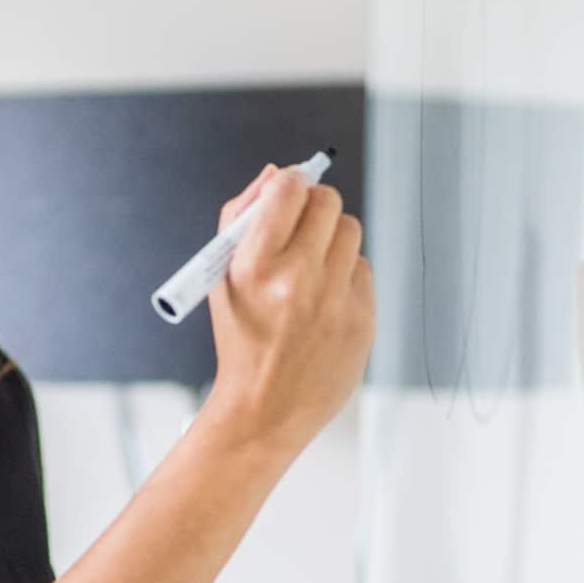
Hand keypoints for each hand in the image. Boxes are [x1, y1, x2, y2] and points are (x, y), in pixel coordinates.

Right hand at [203, 162, 376, 454]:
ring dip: (331, 239)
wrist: (264, 409)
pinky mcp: (362, 320)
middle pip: (328, 202)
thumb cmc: (240, 336)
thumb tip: (277, 173)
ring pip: (350, 232)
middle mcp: (297, 280)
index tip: (289, 190)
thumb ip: (240, 216)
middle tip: (303, 223)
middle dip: (314, 206)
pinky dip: (344, 276)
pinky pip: (363, 269)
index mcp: (254, 266)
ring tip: (311, 268)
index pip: (288, 190)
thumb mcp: (220, 277)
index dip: (291, 182)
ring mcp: (334, 301)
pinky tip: (324, 301)